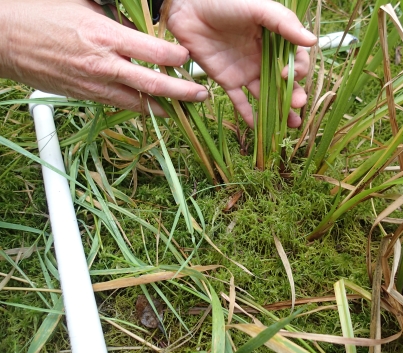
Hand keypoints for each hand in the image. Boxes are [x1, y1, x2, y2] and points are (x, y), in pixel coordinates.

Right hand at [0, 0, 207, 115]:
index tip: (188, 59)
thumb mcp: (86, 8)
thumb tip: (142, 30)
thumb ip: (118, 21)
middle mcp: (105, 64)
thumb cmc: (44, 16)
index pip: (154, 52)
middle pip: (153, 85)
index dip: (177, 59)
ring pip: (139, 103)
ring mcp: (96, 85)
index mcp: (106, 35)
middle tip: (201, 96)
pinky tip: (155, 111)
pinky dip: (140, 109)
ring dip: (165, 108)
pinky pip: (120, 106)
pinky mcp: (87, 97)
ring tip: (184, 110)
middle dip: (182, 93)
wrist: (7, 40)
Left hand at [167, 0, 316, 127]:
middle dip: (293, 95)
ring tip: (290, 125)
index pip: (295, 60)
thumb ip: (284, 23)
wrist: (189, 7)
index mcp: (274, 40)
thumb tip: (312, 40)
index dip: (296, 70)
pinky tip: (258, 126)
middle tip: (298, 106)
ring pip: (266, 94)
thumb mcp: (259, 7)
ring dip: (278, 109)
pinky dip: (248, 114)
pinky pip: (240, 101)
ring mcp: (245, 70)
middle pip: (283, 82)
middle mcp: (263, 57)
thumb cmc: (226, 1)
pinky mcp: (227, 80)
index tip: (286, 73)